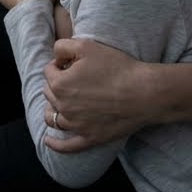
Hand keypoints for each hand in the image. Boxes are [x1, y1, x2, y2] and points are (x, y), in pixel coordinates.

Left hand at [41, 38, 154, 152]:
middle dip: (57, 84)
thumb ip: (62, 47)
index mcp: (59, 84)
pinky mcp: (89, 138)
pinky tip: (47, 140)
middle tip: (75, 79)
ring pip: (53, 118)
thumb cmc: (116, 67)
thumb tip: (56, 58)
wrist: (144, 92)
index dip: (60, 65)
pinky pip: (66, 146)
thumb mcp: (86, 46)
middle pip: (49, 93)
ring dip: (53, 109)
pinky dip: (55, 144)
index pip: (49, 72)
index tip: (73, 63)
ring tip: (61, 103)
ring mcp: (76, 125)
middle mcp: (63, 107)